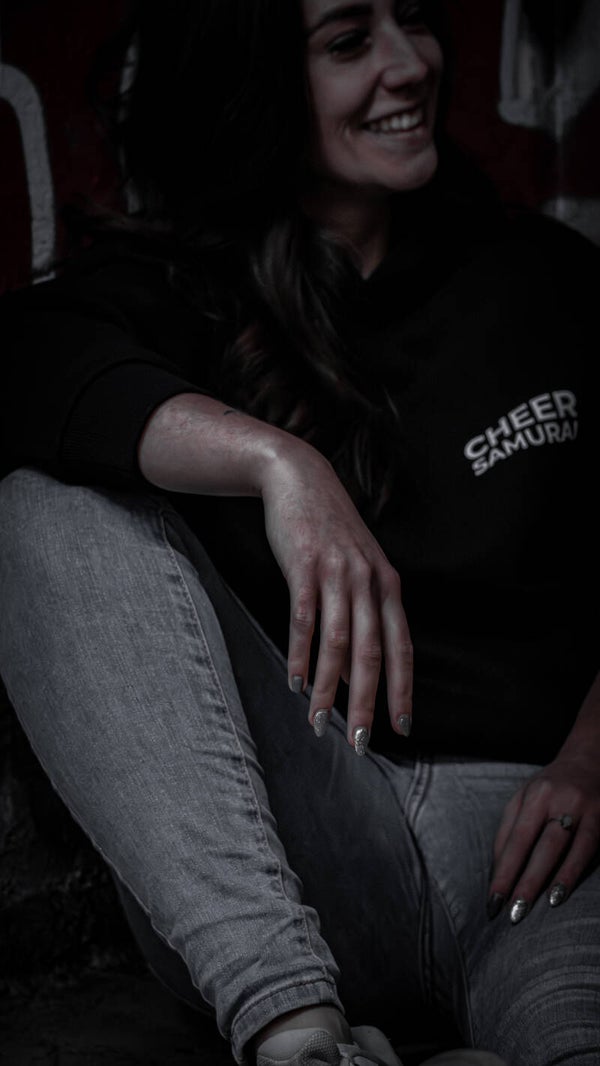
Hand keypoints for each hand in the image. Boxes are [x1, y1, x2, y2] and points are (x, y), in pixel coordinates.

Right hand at [260, 438, 412, 751]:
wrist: (300, 477)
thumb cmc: (330, 527)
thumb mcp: (360, 563)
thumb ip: (366, 605)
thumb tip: (364, 661)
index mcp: (387, 584)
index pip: (401, 646)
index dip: (402, 687)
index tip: (402, 726)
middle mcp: (368, 581)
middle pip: (372, 653)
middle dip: (366, 701)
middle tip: (359, 742)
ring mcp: (336, 573)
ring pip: (337, 643)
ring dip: (328, 688)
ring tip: (319, 723)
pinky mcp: (304, 566)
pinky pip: (303, 620)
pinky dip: (300, 655)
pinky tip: (295, 682)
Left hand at [488, 752, 599, 921]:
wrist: (590, 759)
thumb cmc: (550, 786)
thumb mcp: (525, 798)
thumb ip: (510, 830)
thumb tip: (498, 870)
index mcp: (534, 795)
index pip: (514, 839)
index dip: (503, 872)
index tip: (493, 901)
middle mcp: (558, 799)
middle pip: (538, 845)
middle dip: (525, 881)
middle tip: (513, 914)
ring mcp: (583, 808)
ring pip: (564, 848)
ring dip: (551, 879)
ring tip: (539, 907)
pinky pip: (588, 848)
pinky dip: (574, 871)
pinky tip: (563, 892)